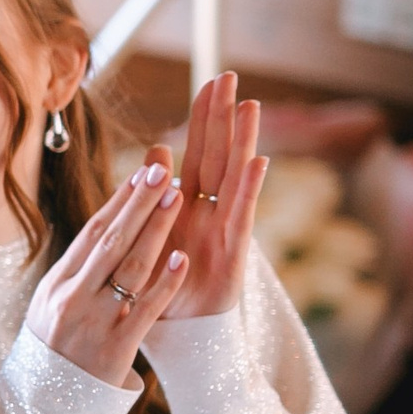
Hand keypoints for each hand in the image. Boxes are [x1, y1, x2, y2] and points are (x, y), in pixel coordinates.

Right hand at [24, 159, 190, 384]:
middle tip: (162, 170)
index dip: (119, 201)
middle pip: (110, 241)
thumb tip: (106, 230)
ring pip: (128, 267)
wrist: (43, 406)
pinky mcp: (114, 347)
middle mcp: (71, 297)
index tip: (142, 172)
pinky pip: (144, 309)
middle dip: (138, 203)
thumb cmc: (55, 350)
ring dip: (155, 229)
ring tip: (177, 198)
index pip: (92, 233)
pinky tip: (181, 257)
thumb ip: (77, 273)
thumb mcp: (52, 306)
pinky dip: (164, 282)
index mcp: (57, 283)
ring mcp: (92, 321)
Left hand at [158, 70, 268, 317]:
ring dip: (241, 143)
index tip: (210, 82)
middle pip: (218, 155)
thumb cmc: (167, 286)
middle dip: (224, 117)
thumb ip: (157, 193)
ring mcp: (223, 231)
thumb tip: (157, 149)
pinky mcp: (232, 256)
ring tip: (250, 106)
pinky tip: (258, 161)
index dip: (203, 120)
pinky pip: (239, 218)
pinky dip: (248, 190)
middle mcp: (209, 213)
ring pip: (233, 179)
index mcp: (188, 207)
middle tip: (231, 77)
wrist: (181, 336)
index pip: (197, 153)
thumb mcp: (155, 235)